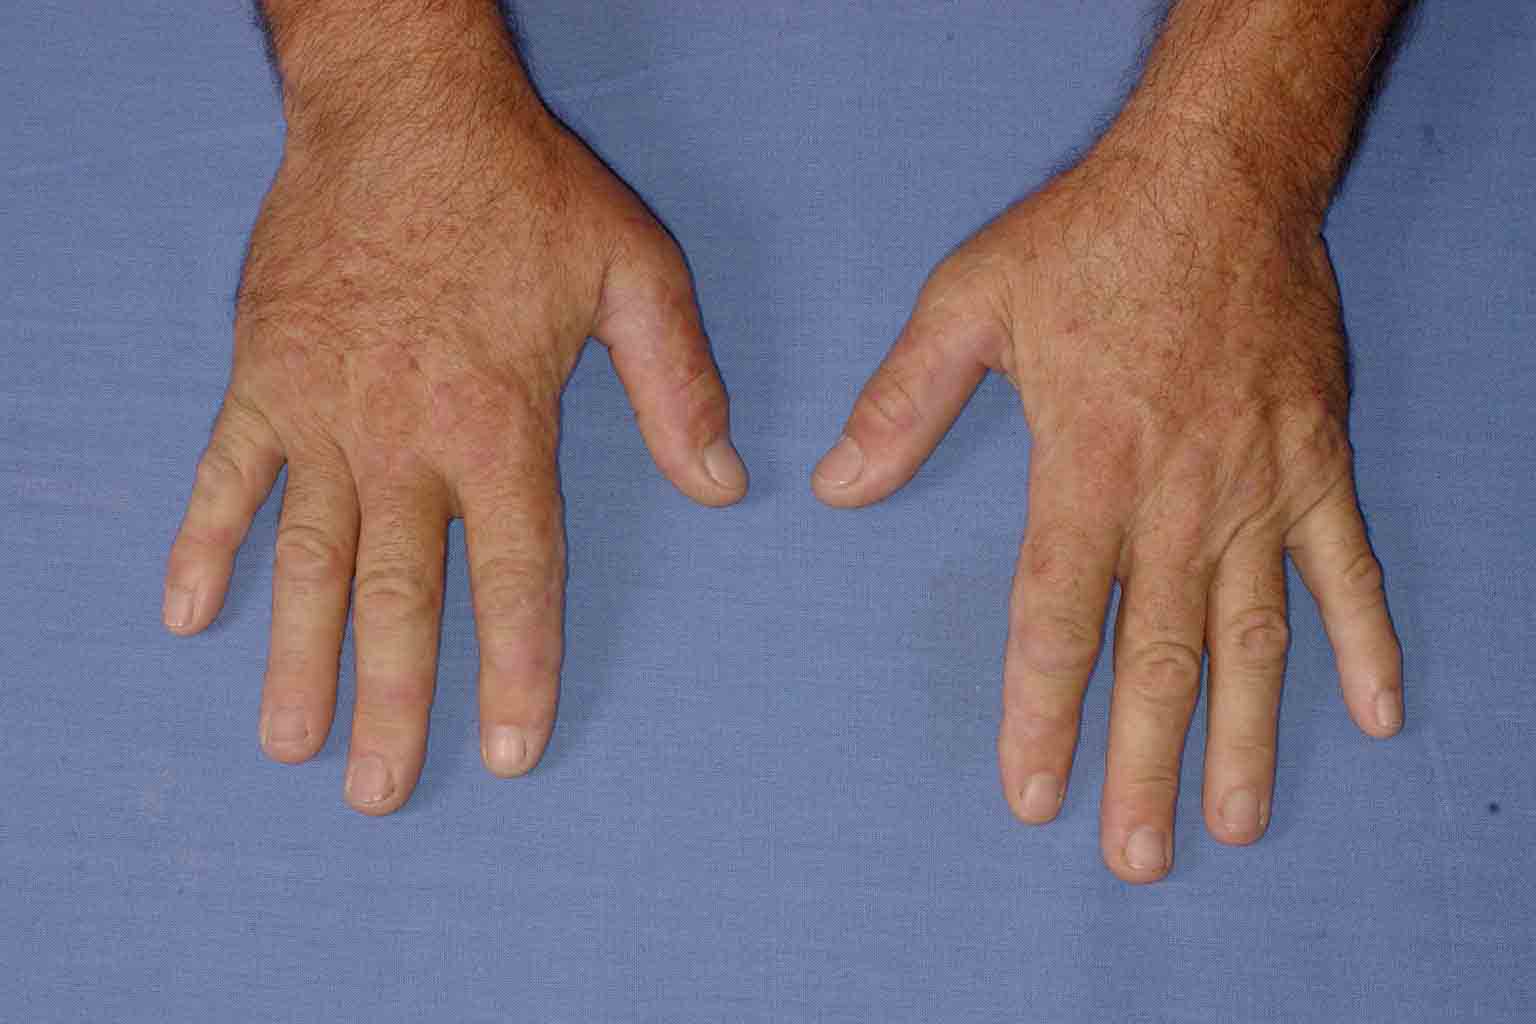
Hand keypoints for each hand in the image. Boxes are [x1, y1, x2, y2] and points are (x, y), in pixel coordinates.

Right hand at [163, 77, 745, 813]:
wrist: (402, 104)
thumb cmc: (523, 187)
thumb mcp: (633, 271)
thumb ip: (677, 386)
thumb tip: (724, 486)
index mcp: (499, 422)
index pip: (513, 574)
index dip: (515, 668)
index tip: (508, 752)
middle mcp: (405, 437)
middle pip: (399, 594)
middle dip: (395, 700)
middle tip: (382, 792)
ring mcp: (321, 411)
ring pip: (307, 559)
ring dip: (297, 657)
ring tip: (292, 744)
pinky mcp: (263, 376)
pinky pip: (227, 476)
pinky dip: (205, 543)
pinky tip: (190, 613)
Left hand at [813, 147, 1401, 881]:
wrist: (1219, 173)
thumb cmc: (1090, 235)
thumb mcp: (968, 302)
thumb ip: (903, 404)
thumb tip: (837, 487)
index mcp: (1088, 466)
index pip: (1057, 617)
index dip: (1043, 713)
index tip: (1033, 795)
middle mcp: (1179, 496)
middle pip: (1158, 655)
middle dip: (1141, 763)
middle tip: (1133, 857)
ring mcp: (1259, 485)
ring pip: (1254, 634)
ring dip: (1246, 735)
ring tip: (1236, 823)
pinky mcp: (1316, 460)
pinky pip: (1348, 566)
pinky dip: (1366, 641)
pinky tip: (1379, 715)